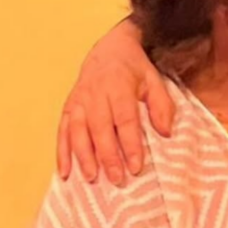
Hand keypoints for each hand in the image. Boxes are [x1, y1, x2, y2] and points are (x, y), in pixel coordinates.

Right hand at [56, 19, 173, 185]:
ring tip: (91, 178)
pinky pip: (62, 131)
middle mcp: (95, 94)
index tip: (136, 166)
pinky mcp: (68, 107)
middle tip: (117, 179)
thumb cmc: (135, 69)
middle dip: (108, 156)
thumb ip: (162, 105)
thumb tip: (165, 132)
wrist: (110, 48)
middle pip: (100, 128)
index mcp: (119, 87)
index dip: (130, 144)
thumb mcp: (154, 80)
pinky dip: (61, 152)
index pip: (125, 119)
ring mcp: (79, 101)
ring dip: (83, 156)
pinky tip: (64, 172)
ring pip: (77, 131)